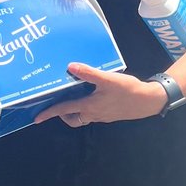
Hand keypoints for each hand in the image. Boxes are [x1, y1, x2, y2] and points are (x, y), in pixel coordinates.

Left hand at [33, 62, 167, 127]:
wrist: (149, 101)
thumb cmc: (128, 90)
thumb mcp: (107, 79)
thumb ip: (89, 73)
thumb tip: (70, 67)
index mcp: (89, 106)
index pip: (64, 110)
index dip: (49, 113)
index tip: (37, 118)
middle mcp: (93, 114)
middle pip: (72, 119)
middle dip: (63, 114)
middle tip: (58, 103)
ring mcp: (102, 115)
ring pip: (83, 117)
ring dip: (75, 111)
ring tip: (74, 96)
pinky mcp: (110, 114)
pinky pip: (93, 113)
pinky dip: (87, 107)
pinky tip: (92, 94)